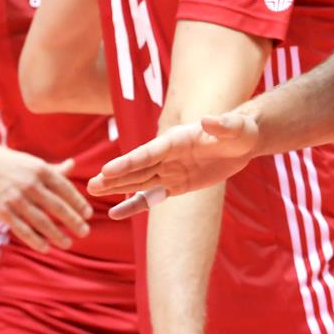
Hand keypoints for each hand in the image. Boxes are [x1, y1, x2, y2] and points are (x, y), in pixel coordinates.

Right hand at [0, 144, 92, 252]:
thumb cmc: (1, 161)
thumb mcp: (28, 160)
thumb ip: (51, 168)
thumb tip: (72, 164)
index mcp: (39, 168)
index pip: (65, 188)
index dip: (78, 203)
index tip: (88, 214)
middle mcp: (30, 183)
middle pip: (58, 207)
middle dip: (74, 221)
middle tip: (85, 232)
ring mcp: (15, 198)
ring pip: (42, 221)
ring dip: (57, 234)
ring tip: (67, 243)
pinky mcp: (1, 211)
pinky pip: (22, 229)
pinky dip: (35, 240)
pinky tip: (45, 247)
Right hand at [87, 113, 260, 218]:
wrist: (243, 142)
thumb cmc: (240, 130)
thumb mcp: (235, 127)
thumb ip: (221, 125)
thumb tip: (207, 121)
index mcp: (177, 139)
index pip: (150, 152)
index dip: (129, 162)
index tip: (108, 169)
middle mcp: (168, 154)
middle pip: (138, 168)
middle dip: (116, 176)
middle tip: (91, 184)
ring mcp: (170, 170)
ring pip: (140, 181)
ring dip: (118, 187)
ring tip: (93, 191)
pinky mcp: (177, 185)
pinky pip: (153, 197)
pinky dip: (135, 204)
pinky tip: (116, 212)